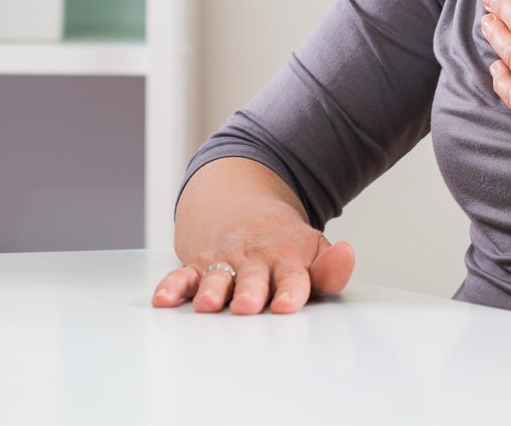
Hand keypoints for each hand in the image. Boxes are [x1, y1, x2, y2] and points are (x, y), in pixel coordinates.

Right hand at [152, 214, 353, 314]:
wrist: (240, 204)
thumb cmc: (282, 243)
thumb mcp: (312, 250)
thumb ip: (330, 268)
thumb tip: (347, 255)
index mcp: (287, 258)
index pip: (293, 277)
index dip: (290, 291)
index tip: (288, 305)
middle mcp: (254, 260)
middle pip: (252, 278)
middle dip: (249, 292)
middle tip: (248, 306)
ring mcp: (224, 262)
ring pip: (217, 277)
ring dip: (212, 290)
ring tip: (209, 305)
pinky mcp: (198, 266)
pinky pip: (183, 275)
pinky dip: (171, 286)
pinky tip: (163, 299)